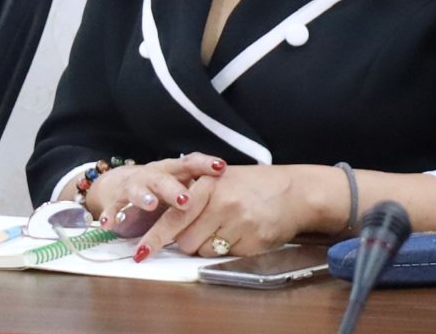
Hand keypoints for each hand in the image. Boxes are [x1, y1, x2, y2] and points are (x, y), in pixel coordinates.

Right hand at [80, 152, 226, 235]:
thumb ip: (201, 192)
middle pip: (163, 178)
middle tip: (185, 200)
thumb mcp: (179, 186)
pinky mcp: (115, 202)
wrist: (117, 186)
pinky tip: (109, 224)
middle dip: (173, 188)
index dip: (204, 165)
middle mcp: (152, 176)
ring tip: (149, 205)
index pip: (189, 164)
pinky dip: (110, 215)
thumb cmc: (158, 190)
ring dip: (143, 197)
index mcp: (171, 171)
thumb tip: (238, 199)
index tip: (221, 168)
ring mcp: (132, 188)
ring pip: (137, 190)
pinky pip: (112, 208)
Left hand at [130, 165, 304, 261]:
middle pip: (186, 240)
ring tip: (226, 227)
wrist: (294, 192)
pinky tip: (241, 233)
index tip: (141, 252)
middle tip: (203, 228)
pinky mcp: (254, 242)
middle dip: (187, 240)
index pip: (174, 216)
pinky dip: (229, 249)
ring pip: (205, 250)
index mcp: (210, 185)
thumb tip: (167, 217)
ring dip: (208, 245)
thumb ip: (194, 195)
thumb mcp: (221, 179)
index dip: (155, 237)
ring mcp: (239, 224)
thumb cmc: (254, 185)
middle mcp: (223, 204)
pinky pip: (226, 256)